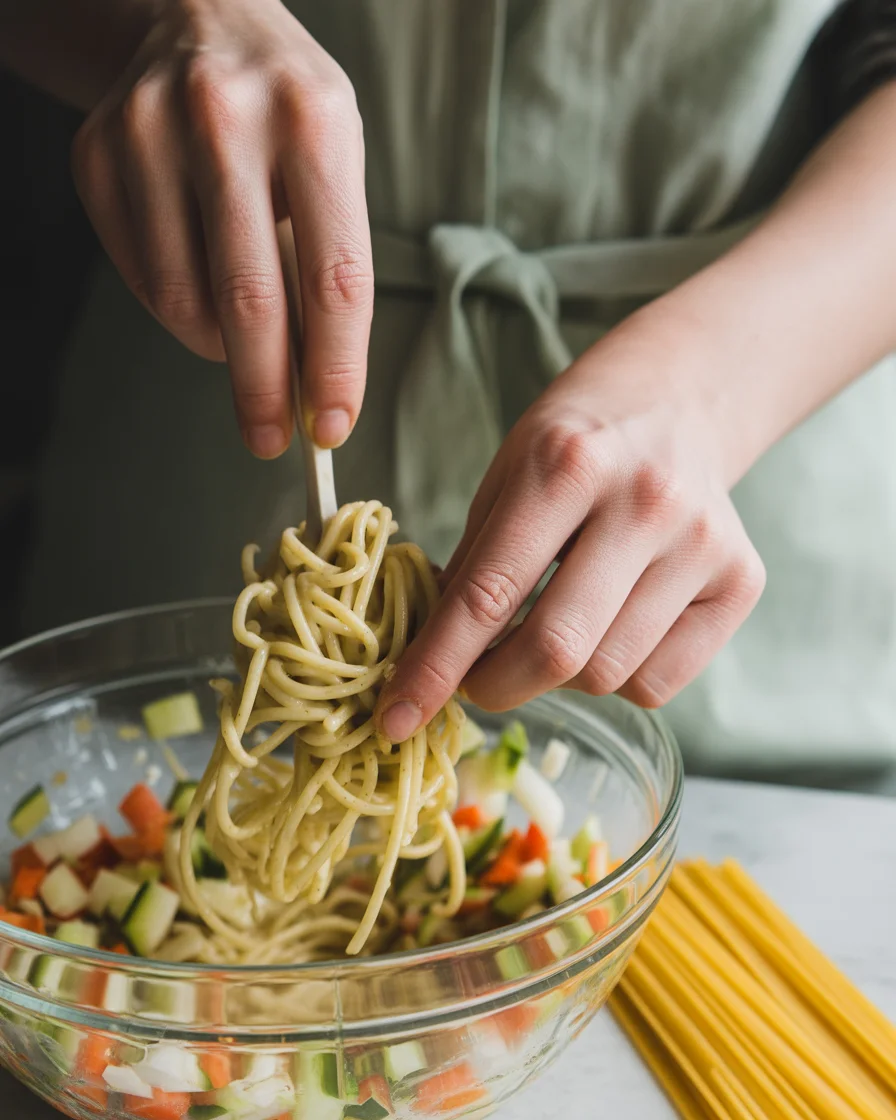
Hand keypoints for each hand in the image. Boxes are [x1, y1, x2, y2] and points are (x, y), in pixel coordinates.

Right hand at [70, 0, 372, 456]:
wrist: (198, 19)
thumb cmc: (287, 114)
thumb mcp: (334, 164)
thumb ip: (328, 263)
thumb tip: (312, 381)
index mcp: (314, 121)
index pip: (334, 277)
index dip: (336, 367)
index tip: (332, 427)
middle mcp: (227, 118)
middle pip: (249, 298)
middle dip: (264, 389)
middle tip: (271, 438)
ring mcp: (149, 130)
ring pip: (183, 299)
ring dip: (218, 345)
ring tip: (240, 331)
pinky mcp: (98, 154)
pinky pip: (140, 277)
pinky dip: (175, 308)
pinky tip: (197, 280)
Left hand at [376, 311, 765, 738]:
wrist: (682, 400)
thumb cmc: (579, 440)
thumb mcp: (508, 474)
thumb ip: (473, 563)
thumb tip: (431, 658)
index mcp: (568, 465)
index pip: (489, 593)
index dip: (436, 666)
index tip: (396, 717)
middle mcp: (645, 503)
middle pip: (557, 649)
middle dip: (496, 687)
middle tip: (475, 683)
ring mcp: (703, 544)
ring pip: (608, 675)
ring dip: (560, 677)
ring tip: (556, 626)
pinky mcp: (741, 582)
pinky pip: (658, 683)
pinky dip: (618, 677)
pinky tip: (612, 626)